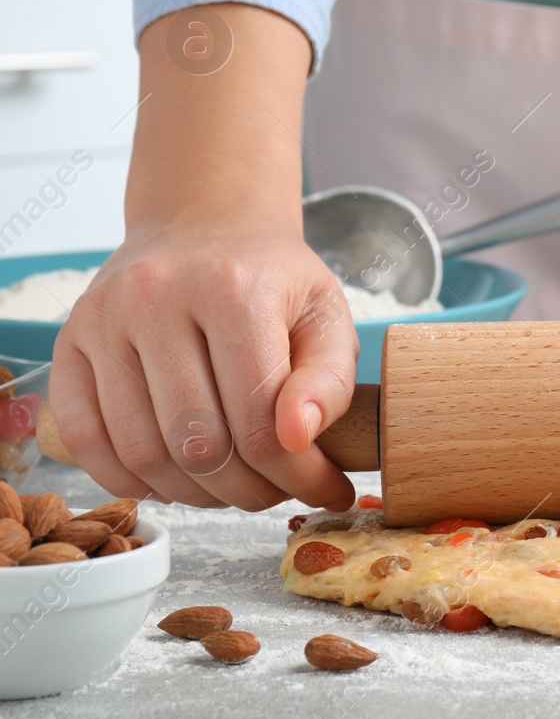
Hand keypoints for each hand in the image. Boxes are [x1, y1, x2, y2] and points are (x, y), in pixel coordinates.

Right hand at [52, 220, 357, 509]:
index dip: (298, 473)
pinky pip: (85, 438)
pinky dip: (127, 478)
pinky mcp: (69, 342)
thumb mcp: (327, 315)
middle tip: (275, 490)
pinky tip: (172, 479)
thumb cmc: (271, 279)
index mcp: (232, 289)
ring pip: (142, 451)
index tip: (326, 489)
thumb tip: (301, 438)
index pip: (260, 419)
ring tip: (232, 486)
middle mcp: (156, 298)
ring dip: (194, 493)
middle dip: (248, 490)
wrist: (204, 224)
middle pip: (199, 443)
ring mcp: (103, 320)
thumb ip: (330, 379)